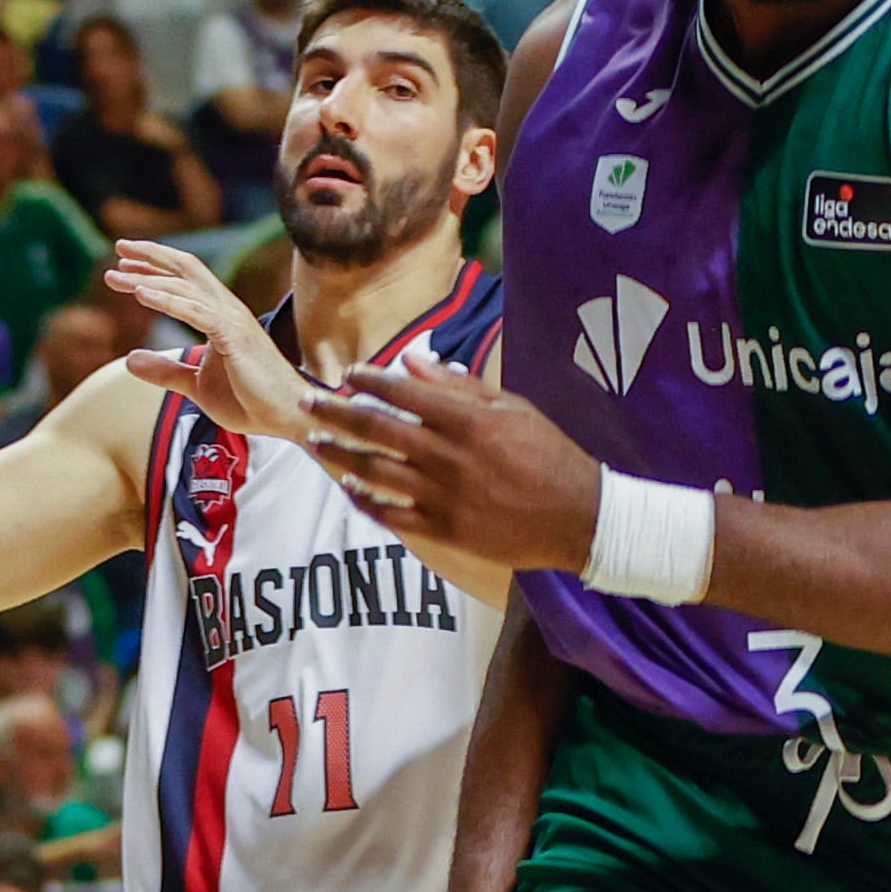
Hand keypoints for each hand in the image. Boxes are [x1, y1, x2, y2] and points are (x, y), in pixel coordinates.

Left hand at [108, 240, 316, 441]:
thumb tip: (129, 360)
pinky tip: (142, 295)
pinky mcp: (235, 336)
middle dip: (151, 256)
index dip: (154, 267)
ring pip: (185, 287)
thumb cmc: (249, 401)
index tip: (122, 265)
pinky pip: (197, 312)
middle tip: (118, 250)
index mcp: (220, 315)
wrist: (287, 418)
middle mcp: (227, 309)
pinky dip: (168, 300)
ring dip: (148, 279)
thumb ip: (166, 371)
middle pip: (185, 269)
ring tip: (117, 277)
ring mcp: (232, 320)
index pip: (184, 278)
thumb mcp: (196, 385)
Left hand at [302, 349, 603, 574]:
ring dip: (340, 454)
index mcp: (466, 420)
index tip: (347, 375)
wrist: (582, 518)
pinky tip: (350, 486)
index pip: (402, 392)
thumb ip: (459, 385)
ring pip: (375, 471)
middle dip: (335, 413)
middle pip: (376, 429)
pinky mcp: (446, 530)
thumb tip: (412, 361)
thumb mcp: (512, 407)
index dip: (369, 380)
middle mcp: (448, 456)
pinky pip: (393, 514)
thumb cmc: (550, 454)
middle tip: (308, 403)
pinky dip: (366, 499)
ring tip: (315, 442)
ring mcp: (444, 496)